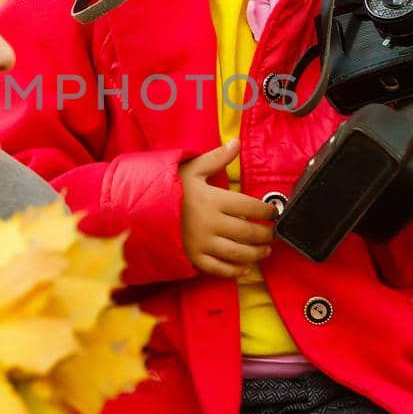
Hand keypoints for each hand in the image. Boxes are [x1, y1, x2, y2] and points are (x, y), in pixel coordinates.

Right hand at [178, 139, 275, 278]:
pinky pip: (218, 269)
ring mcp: (201, 243)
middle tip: (273, 234)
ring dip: (256, 254)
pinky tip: (246, 269)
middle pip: (248, 232)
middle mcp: (210, 224)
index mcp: (213, 200)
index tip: (273, 212)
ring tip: (265, 250)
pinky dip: (235, 271)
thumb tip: (236, 141)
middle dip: (266, 234)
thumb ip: (217, 158)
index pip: (250, 206)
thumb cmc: (169, 186)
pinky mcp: (193, 258)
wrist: (139, 208)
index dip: (266, 211)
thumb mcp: (192, 168)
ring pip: (237, 253)